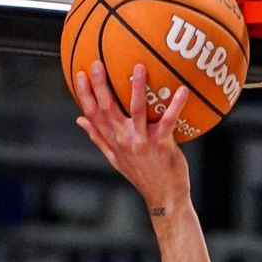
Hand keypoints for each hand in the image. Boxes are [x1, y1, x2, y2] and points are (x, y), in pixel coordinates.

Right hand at [75, 60, 190, 216]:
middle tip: (98, 62)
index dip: (84, 94)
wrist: (164, 198)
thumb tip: (79, 119)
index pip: (93, 115)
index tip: (79, 73)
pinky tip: (182, 90)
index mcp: (113, 141)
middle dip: (101, 85)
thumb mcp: (116, 159)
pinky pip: (168, 120)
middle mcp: (124, 140)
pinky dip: (176, 105)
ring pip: (136, 110)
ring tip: (139, 67)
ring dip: (137, 88)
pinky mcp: (162, 144)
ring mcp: (143, 142)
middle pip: (108, 109)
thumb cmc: (142, 176)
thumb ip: (98, 137)